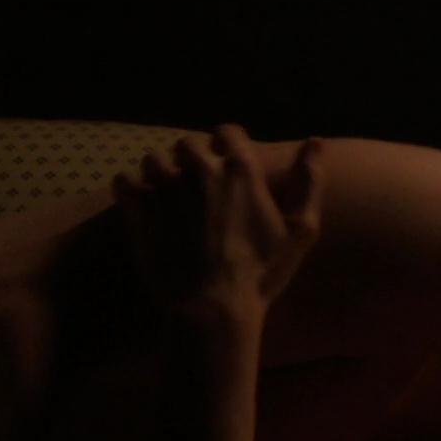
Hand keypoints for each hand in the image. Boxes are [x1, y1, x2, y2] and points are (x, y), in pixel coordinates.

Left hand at [113, 125, 323, 329]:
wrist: (214, 308)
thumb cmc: (262, 273)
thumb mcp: (300, 230)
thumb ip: (309, 182)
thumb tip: (316, 141)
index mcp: (239, 170)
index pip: (227, 132)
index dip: (226, 144)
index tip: (225, 161)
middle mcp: (199, 171)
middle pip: (186, 145)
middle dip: (189, 159)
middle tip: (194, 184)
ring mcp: (165, 190)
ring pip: (153, 161)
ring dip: (158, 172)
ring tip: (165, 195)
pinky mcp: (137, 212)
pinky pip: (124, 182)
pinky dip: (129, 187)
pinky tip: (138, 202)